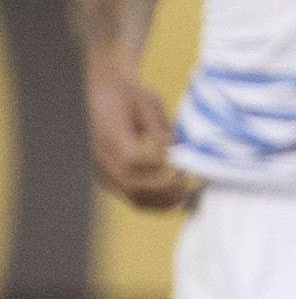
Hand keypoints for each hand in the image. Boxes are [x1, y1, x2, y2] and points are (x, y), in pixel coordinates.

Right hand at [86, 67, 196, 210]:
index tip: (180, 163)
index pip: (132, 161)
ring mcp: (107, 172)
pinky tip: (178, 197)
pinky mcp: (114, 179)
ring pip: (134, 198)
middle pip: (132, 185)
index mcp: (110, 138)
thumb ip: (159, 126)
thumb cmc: (131, 96)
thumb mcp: (147, 102)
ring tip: (188, 194)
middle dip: (163, 189)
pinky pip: (135, 198)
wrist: (106, 96)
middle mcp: (104, 159)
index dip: (157, 166)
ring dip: (163, 202)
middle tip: (187, 182)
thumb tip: (174, 148)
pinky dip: (157, 203)